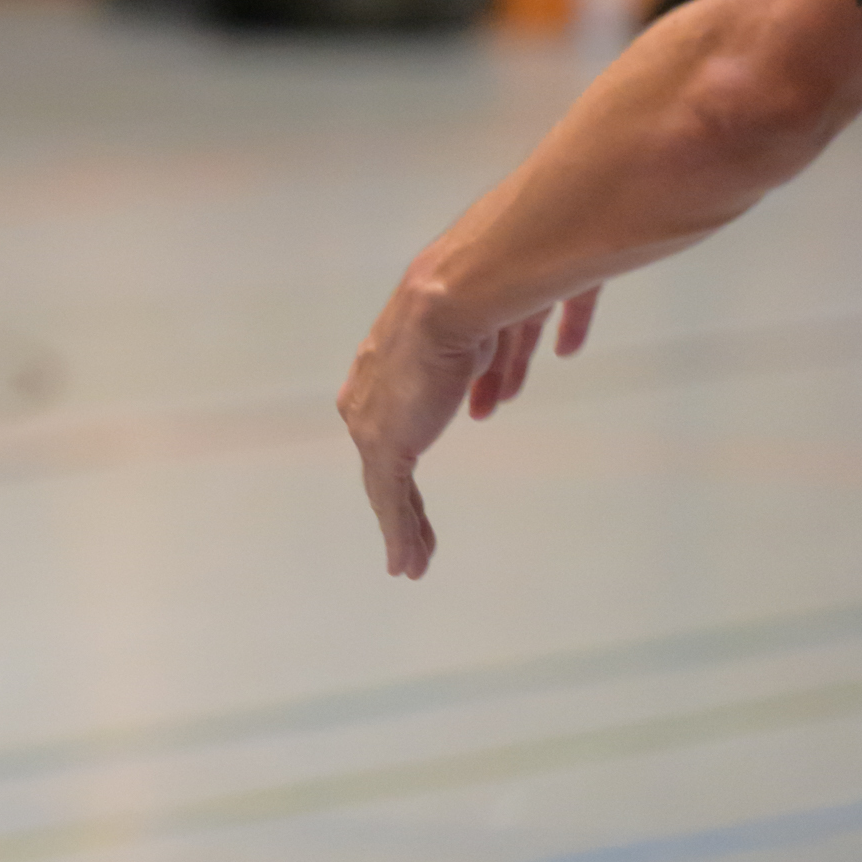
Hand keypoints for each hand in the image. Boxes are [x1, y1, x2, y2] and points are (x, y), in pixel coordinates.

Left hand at [335, 279, 600, 580]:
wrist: (455, 297)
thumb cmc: (480, 302)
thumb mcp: (483, 340)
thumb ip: (486, 371)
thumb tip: (494, 399)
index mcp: (385, 369)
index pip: (395, 424)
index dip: (404, 460)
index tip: (413, 489)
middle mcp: (367, 397)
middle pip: (384, 464)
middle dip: (401, 504)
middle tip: (413, 539)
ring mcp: (371, 424)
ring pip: (384, 490)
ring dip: (404, 529)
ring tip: (413, 562)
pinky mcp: (383, 446)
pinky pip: (389, 503)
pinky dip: (399, 536)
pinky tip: (405, 564)